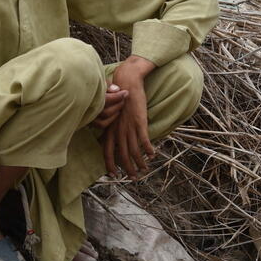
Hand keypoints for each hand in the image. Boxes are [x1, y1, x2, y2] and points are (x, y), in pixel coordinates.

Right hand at [91, 84, 126, 129]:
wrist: (74, 91)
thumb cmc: (88, 85)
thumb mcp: (97, 81)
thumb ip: (107, 85)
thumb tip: (117, 90)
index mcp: (89, 97)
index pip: (107, 99)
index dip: (118, 96)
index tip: (125, 92)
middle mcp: (87, 109)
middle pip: (106, 112)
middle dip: (118, 105)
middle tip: (124, 98)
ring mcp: (87, 117)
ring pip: (103, 120)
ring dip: (115, 113)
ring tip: (120, 105)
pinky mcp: (87, 121)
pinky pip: (101, 125)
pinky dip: (110, 120)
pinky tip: (115, 113)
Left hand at [103, 57, 155, 178]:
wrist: (126, 83)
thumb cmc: (119, 98)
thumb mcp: (112, 115)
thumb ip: (112, 128)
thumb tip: (112, 140)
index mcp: (110, 129)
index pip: (106, 151)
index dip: (109, 164)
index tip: (114, 175)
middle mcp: (118, 130)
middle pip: (122, 155)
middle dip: (128, 169)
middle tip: (134, 178)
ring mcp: (128, 126)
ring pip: (134, 151)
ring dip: (140, 163)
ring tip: (145, 169)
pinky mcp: (139, 121)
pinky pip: (144, 140)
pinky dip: (149, 149)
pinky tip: (153, 155)